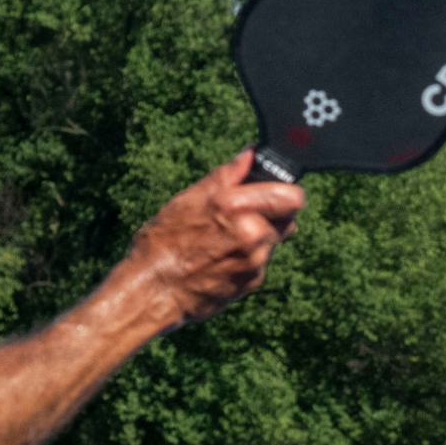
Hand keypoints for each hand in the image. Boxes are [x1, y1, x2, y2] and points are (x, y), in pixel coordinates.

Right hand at [131, 153, 306, 323]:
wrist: (152, 290)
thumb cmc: (163, 242)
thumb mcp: (190, 199)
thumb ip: (228, 175)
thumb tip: (251, 154)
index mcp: (237, 208)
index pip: (293, 196)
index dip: (284, 190)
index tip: (272, 191)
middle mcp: (252, 236)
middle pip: (288, 218)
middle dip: (272, 213)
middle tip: (244, 214)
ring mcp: (255, 262)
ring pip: (273, 240)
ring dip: (259, 236)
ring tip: (225, 238)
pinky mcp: (252, 282)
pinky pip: (261, 261)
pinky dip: (248, 256)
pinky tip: (221, 257)